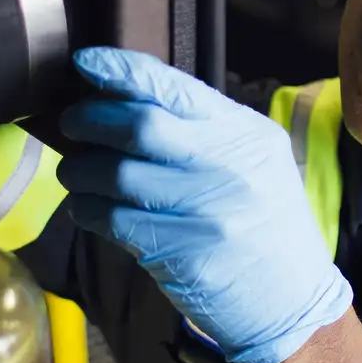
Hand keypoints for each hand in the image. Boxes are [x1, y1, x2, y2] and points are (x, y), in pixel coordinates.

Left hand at [55, 47, 352, 362]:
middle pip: (139, 125)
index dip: (121, 70)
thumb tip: (124, 98)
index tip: (86, 62)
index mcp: (245, 134)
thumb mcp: (254, 163)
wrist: (291, 300)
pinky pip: (112, 219)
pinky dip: (86, 209)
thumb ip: (202, 131)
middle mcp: (227, 166)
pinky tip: (86, 207)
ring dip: (78, 169)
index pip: (174, 87)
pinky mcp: (179, 251)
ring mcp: (204, 211)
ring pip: (116, 173)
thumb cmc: (264, 225)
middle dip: (90, 119)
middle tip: (70, 123)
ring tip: (74, 172)